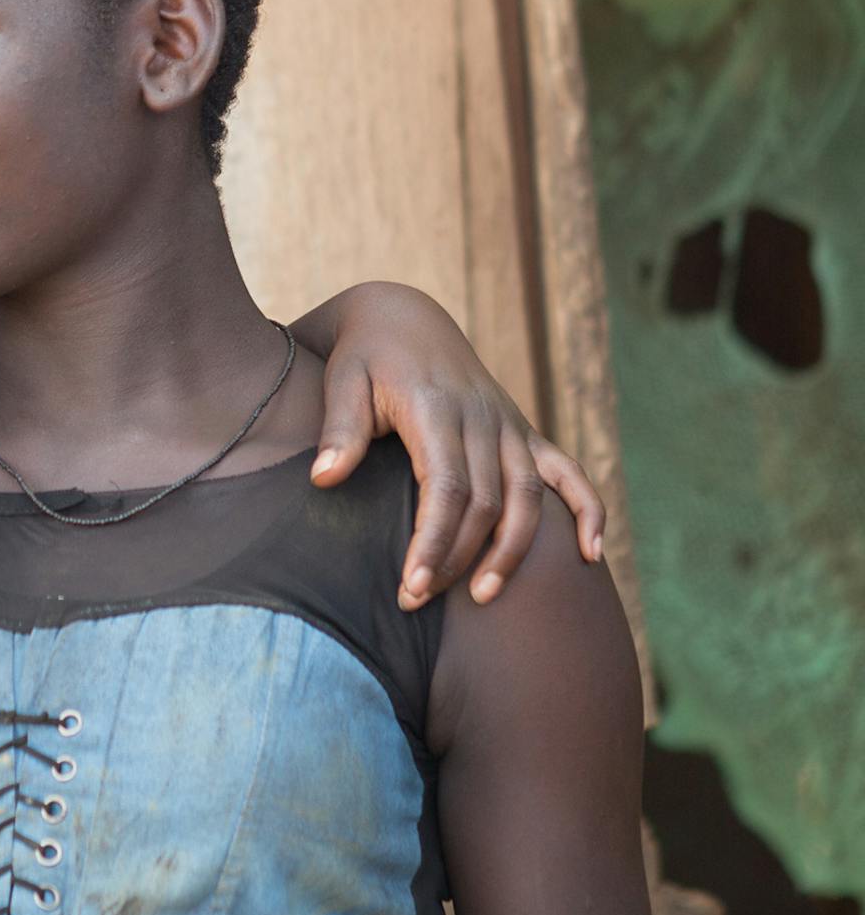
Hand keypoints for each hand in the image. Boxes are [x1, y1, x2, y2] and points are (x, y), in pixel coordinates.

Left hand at [304, 283, 605, 609]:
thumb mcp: (341, 380)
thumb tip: (324, 479)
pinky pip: (566, 471)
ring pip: (527, 496)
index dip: (434, 542)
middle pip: (486, 503)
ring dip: (512, 551)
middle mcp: (482, 418)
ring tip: (484, 599)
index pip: (446, 490)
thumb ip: (339, 429)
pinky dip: (586, 509)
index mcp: (436, 408)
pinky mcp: (520, 428)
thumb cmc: (362, 354)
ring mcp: (507, 423)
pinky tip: (590, 554)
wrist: (400, 313)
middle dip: (457, 559)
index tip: (411, 586)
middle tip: (417, 601)